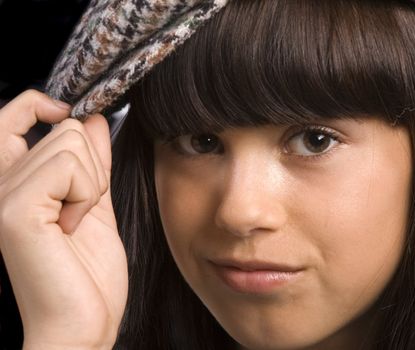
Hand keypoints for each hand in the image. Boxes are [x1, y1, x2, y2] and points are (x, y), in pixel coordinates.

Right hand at [0, 90, 127, 348]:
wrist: (83, 325)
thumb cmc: (87, 276)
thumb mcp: (95, 205)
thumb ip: (92, 162)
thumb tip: (93, 119)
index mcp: (14, 184)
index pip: (11, 117)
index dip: (40, 104)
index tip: (67, 113)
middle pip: (65, 129)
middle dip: (94, 166)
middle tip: (84, 209)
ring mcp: (2, 195)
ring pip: (71, 142)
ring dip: (93, 183)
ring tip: (77, 222)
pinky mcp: (14, 209)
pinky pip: (68, 165)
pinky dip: (88, 194)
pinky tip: (74, 227)